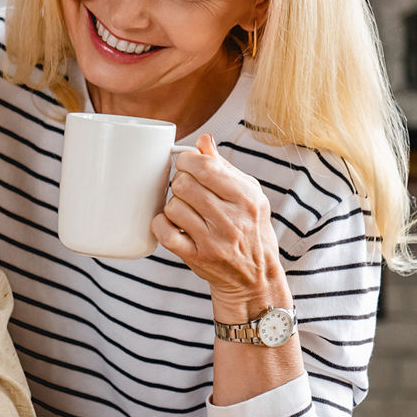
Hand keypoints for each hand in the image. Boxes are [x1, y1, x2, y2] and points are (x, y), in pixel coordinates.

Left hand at [151, 134, 288, 313]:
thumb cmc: (250, 228)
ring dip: (173, 205)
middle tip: (186, 189)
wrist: (255, 276)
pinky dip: (161, 225)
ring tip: (185, 210)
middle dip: (179, 182)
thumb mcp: (249, 195)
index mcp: (246, 198)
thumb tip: (203, 140)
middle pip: (183, 185)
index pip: (205, 167)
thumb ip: (224, 167)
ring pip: (173, 207)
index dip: (187, 160)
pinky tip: (171, 224)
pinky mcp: (197, 258)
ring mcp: (213, 241)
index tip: (186, 164)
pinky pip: (165, 232)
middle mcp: (232, 219)